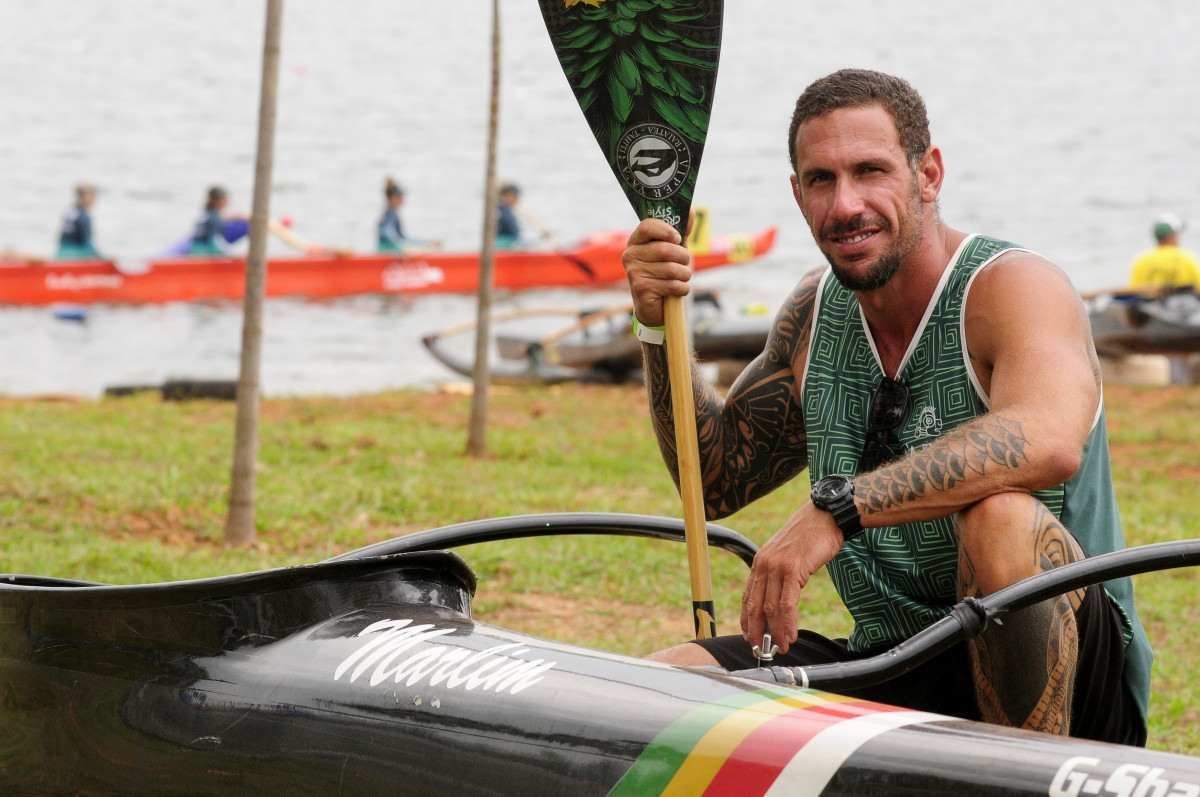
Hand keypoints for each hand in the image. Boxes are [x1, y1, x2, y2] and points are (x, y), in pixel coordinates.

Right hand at [620, 219, 692, 326]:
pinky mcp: (641, 289)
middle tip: (685, 263)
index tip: (678, 239)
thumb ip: (681, 232)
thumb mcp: (673, 250)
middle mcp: (630, 255)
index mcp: (636, 241)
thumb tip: (690, 212)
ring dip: (685, 275)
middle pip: (665, 249)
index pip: (648, 225)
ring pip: (672, 269)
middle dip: (683, 257)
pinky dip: (682, 288)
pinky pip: (672, 285)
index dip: (666, 230)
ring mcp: (633, 272)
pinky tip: (677, 290)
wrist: (653, 306)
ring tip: (681, 278)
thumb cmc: (664, 273)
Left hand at [741, 503, 843, 652]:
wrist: (826, 516)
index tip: (750, 637)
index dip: (747, 620)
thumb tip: (780, 601)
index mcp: (760, 562)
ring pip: (770, 608)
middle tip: (763, 649)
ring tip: (782, 646)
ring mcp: (776, 566)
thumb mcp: (789, 556)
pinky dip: (787, 623)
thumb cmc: (811, 537)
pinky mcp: (792, 569)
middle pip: (755, 605)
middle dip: (757, 631)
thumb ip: (780, 575)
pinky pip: (786, 603)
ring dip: (776, 631)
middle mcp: (763, 564)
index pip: (748, 596)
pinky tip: (791, 634)